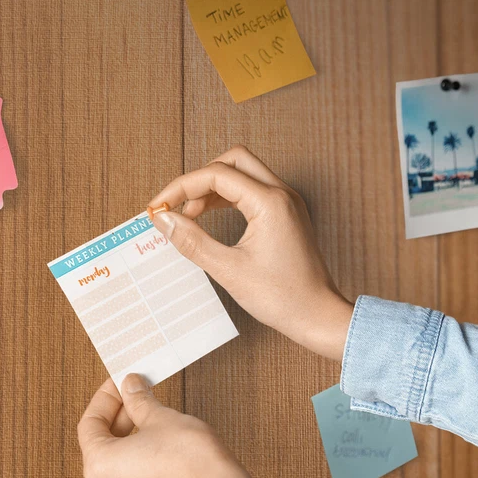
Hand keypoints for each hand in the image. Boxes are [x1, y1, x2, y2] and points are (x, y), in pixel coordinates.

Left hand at [76, 375, 249, 477]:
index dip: (106, 398)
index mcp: (99, 466)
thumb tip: (131, 388)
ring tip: (150, 416)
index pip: (90, 424)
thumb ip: (138, 401)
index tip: (119, 384)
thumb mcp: (160, 417)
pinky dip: (141, 458)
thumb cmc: (191, 460)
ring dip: (130, 437)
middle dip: (119, 417)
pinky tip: (159, 442)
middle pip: (101, 445)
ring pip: (118, 464)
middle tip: (136, 395)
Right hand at [147, 145, 353, 360]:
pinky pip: (255, 191)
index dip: (182, 188)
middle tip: (179, 206)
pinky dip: (229, 198)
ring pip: (244, 174)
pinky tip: (211, 218)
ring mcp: (288, 203)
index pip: (217, 174)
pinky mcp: (288, 215)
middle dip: (200, 178)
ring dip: (214, 187)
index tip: (159, 208)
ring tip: (190, 216)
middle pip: (233, 161)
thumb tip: (163, 220)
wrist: (318, 316)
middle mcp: (282, 195)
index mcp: (270, 203)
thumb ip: (192, 241)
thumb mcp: (229, 270)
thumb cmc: (282, 298)